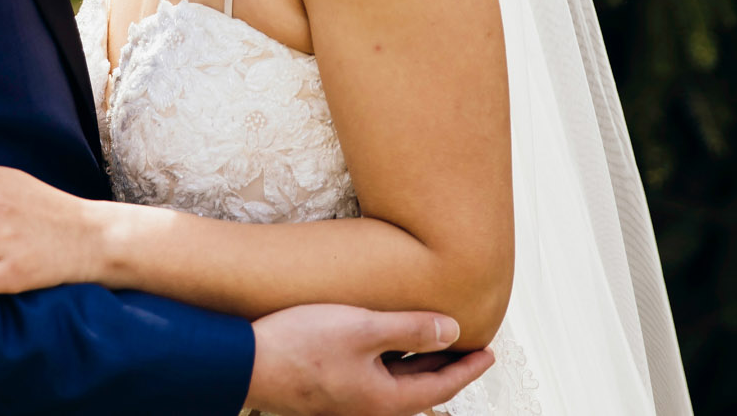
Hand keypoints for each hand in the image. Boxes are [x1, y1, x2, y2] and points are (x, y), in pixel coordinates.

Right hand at [246, 303, 493, 415]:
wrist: (246, 364)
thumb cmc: (300, 346)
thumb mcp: (362, 329)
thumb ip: (410, 330)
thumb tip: (453, 332)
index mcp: (385, 399)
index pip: (441, 386)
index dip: (468, 368)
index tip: (490, 353)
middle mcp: (369, 407)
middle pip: (421, 387)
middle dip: (447, 365)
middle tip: (469, 347)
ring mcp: (348, 400)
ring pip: (396, 383)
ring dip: (418, 363)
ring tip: (434, 340)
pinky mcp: (329, 390)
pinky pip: (374, 377)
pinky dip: (392, 361)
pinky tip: (386, 342)